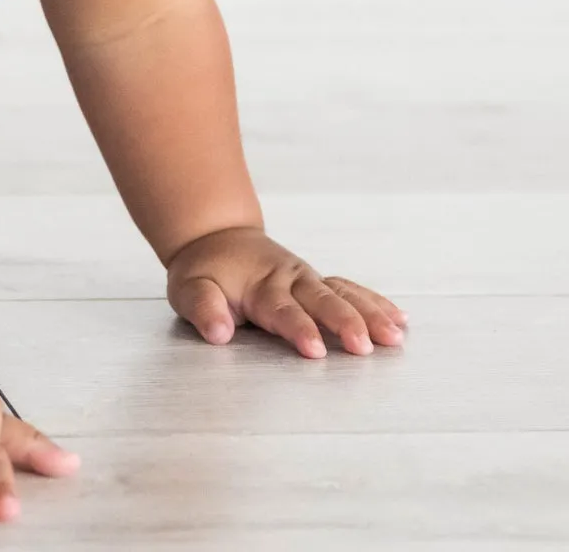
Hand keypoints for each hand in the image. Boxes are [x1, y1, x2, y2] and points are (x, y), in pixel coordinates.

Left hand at [167, 225, 409, 357]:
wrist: (216, 238)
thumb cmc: (203, 272)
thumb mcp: (189, 288)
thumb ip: (203, 308)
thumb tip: (218, 331)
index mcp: (259, 285)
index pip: (282, 310)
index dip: (299, 329)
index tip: (316, 350)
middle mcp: (289, 280)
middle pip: (321, 301)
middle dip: (344, 323)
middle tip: (364, 346)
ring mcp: (307, 280)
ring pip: (343, 294)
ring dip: (370, 314)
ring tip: (396, 336)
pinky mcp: (318, 283)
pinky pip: (350, 290)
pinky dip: (375, 303)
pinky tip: (400, 320)